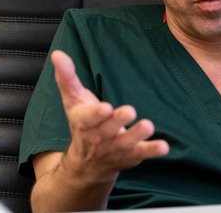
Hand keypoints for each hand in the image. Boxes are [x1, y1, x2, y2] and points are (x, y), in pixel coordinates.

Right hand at [52, 50, 169, 184]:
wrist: (86, 165)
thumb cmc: (83, 124)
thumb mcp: (73, 101)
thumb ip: (67, 77)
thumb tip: (57, 53)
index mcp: (84, 122)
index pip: (88, 119)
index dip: (96, 114)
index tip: (105, 108)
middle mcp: (99, 138)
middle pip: (108, 130)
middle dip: (118, 121)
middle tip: (129, 111)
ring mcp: (115, 148)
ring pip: (126, 143)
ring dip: (137, 135)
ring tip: (148, 126)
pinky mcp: (131, 155)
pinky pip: (141, 153)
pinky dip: (152, 150)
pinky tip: (163, 146)